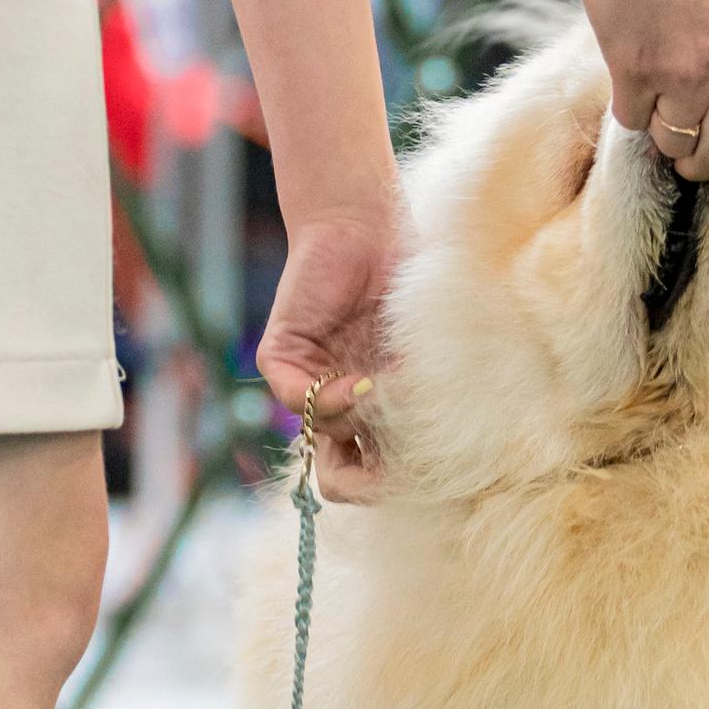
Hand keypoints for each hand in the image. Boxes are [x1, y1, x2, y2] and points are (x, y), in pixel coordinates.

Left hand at [257, 198, 407, 498]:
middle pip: (341, 477)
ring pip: (323, 436)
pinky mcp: (281, 355)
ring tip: (387, 387)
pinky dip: (327, 401)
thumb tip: (411, 451)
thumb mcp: (427, 354)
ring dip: (360, 420)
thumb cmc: (412, 283)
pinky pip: (294, 399)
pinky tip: (359, 382)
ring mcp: (310, 381)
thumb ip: (415, 400)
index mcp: (377, 411)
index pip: (375, 476)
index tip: (425, 466)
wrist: (372, 223)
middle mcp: (340, 403)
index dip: (395, 484)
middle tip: (393, 456)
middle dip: (368, 478)